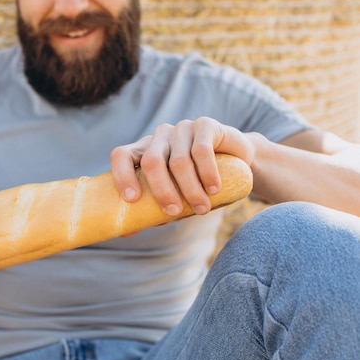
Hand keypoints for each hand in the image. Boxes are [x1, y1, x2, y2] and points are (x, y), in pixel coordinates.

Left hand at [110, 117, 255, 215]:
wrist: (239, 162)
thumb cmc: (197, 183)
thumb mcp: (173, 196)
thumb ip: (150, 210)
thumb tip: (124, 233)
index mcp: (144, 151)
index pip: (121, 156)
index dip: (122, 175)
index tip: (132, 199)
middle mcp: (159, 137)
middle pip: (151, 161)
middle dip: (162, 191)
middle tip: (174, 212)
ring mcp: (181, 129)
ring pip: (179, 161)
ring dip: (191, 189)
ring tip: (202, 209)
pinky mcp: (204, 125)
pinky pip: (201, 151)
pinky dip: (207, 174)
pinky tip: (214, 189)